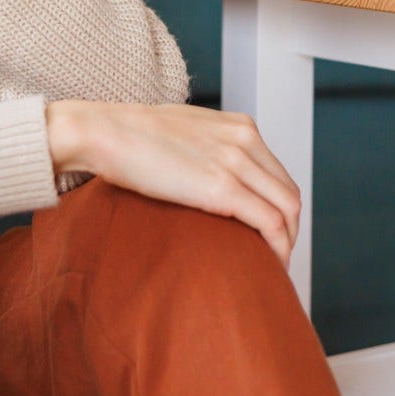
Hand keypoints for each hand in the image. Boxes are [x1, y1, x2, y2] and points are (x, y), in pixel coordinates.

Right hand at [45, 100, 301, 266]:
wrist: (105, 132)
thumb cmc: (130, 137)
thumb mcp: (185, 133)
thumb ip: (207, 150)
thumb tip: (205, 179)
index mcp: (240, 127)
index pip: (278, 174)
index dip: (279, 209)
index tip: (269, 235)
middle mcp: (245, 140)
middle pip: (288, 193)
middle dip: (289, 230)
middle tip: (274, 258)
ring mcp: (236, 162)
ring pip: (287, 210)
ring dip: (286, 243)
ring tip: (271, 268)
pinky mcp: (222, 188)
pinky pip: (270, 223)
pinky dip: (276, 248)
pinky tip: (267, 266)